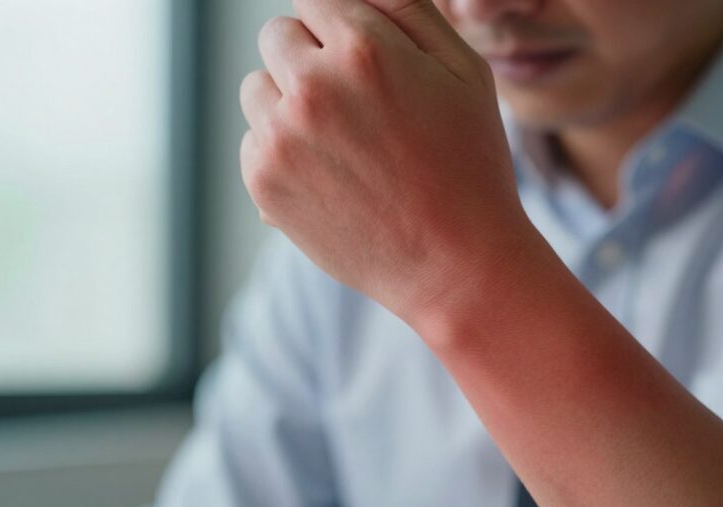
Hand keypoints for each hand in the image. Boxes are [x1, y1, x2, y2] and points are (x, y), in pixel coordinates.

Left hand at [240, 0, 533, 322]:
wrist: (454, 264)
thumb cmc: (469, 164)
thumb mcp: (464, 72)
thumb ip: (408, 10)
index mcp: (362, 49)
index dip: (342, 29)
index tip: (363, 62)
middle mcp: (311, 86)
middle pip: (278, 36)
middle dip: (310, 60)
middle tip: (357, 107)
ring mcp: (280, 137)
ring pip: (257, 88)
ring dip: (288, 104)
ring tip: (344, 146)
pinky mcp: (264, 181)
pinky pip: (253, 139)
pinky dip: (280, 152)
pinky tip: (332, 178)